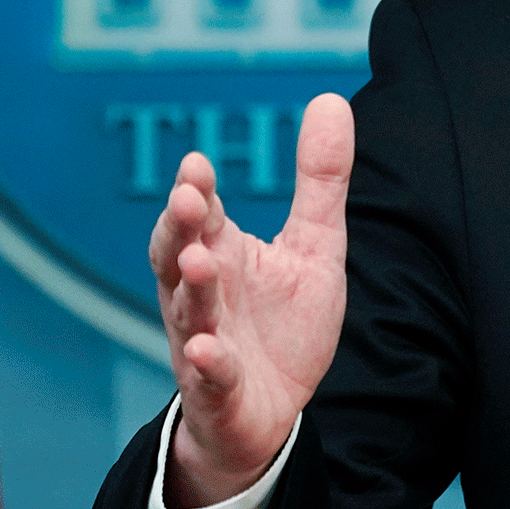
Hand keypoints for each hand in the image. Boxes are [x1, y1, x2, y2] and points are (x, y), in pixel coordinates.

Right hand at [149, 92, 353, 506]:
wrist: (273, 410)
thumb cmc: (284, 322)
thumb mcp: (315, 244)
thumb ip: (320, 179)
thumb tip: (330, 98)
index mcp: (222, 254)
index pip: (202, 215)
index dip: (197, 191)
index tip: (197, 164)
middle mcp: (203, 294)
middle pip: (179, 255)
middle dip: (180, 228)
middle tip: (188, 199)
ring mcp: (205, 342)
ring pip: (190, 312)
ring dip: (193, 288)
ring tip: (199, 262)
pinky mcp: (219, 390)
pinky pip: (209, 376)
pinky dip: (207, 364)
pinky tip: (209, 351)